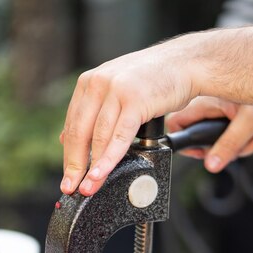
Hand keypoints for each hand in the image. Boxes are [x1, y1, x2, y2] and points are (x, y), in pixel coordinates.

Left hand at [60, 38, 199, 196]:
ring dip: (91, 168)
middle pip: (79, 133)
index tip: (68, 177)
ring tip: (87, 188)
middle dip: (74, 166)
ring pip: (97, 138)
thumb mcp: (116, 92)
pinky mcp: (134, 100)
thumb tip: (67, 139)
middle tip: (71, 188)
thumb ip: (94, 113)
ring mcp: (115, 91)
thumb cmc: (154, 80)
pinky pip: (119, 137)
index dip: (69, 155)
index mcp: (89, 83)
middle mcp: (98, 84)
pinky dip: (108, 159)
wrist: (185, 63)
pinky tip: (101, 174)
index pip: (72, 125)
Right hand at [166, 97, 252, 172]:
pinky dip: (250, 136)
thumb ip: (229, 146)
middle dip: (226, 147)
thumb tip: (211, 165)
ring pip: (223, 139)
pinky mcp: (232, 111)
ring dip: (244, 143)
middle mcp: (210, 103)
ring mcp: (221, 108)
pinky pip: (234, 134)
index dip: (184, 142)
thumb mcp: (250, 123)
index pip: (177, 124)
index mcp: (205, 100)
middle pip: (204, 138)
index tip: (201, 152)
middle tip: (243, 144)